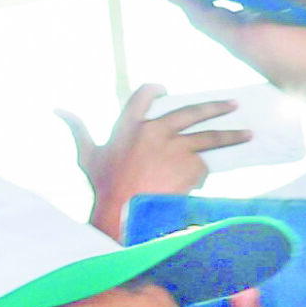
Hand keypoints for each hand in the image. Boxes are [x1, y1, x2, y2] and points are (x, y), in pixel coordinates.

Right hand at [61, 84, 246, 239]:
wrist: (124, 217)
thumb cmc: (103, 190)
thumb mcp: (86, 157)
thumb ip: (77, 130)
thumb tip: (58, 109)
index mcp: (129, 125)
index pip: (144, 95)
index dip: (155, 90)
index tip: (166, 89)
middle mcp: (156, 131)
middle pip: (192, 112)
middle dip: (214, 107)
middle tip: (232, 105)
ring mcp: (176, 148)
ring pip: (209, 138)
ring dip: (231, 135)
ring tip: (248, 135)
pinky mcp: (192, 167)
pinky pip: (203, 169)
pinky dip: (201, 177)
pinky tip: (194, 186)